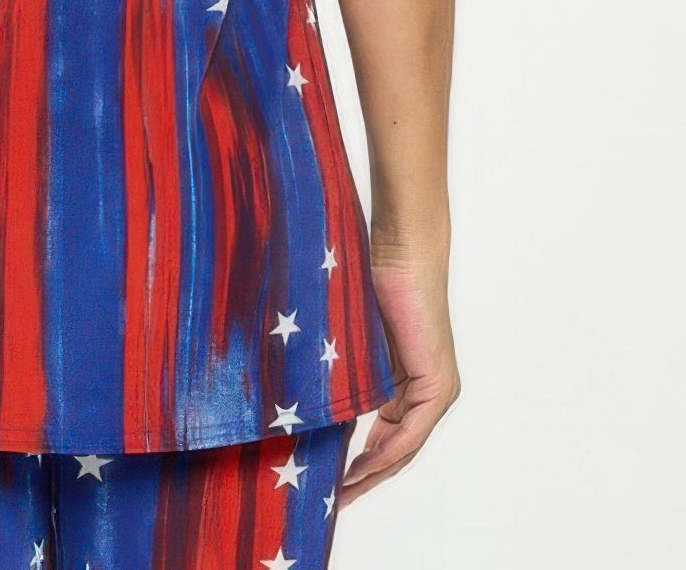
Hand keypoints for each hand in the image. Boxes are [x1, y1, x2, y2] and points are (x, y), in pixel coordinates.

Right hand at [340, 253, 460, 504]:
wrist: (402, 253)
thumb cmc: (374, 282)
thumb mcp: (356, 342)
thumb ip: (350, 374)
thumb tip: (315, 398)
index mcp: (411, 384)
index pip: (388, 437)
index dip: (364, 463)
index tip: (337, 480)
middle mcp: (429, 392)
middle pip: (398, 450)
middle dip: (368, 477)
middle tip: (337, 500)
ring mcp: (436, 388)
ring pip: (405, 446)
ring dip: (376, 472)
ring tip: (345, 492)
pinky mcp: (436, 382)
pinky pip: (412, 429)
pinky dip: (388, 451)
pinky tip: (364, 466)